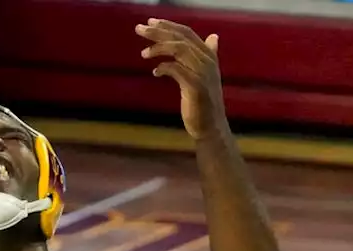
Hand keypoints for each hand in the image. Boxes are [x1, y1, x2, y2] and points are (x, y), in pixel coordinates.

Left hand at [137, 18, 225, 139]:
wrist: (210, 127)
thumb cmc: (203, 102)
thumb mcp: (204, 76)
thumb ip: (207, 55)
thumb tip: (213, 37)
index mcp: (208, 56)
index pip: (187, 33)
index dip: (168, 25)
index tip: (150, 22)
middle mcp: (207, 61)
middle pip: (181, 38)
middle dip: (158, 31)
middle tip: (139, 29)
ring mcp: (203, 73)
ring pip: (179, 49)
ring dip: (159, 48)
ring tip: (143, 53)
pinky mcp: (196, 87)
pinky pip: (177, 70)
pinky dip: (164, 67)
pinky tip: (155, 72)